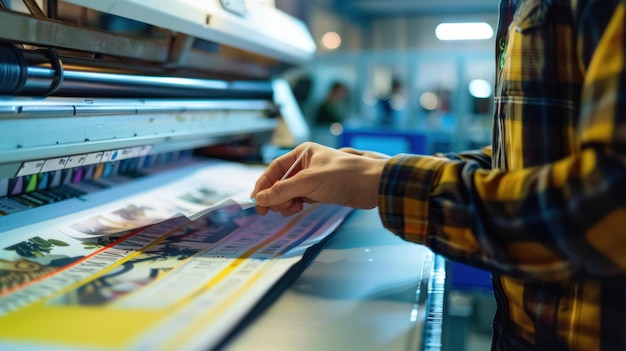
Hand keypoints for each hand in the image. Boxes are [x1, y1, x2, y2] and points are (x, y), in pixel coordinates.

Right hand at [251, 142, 387, 215]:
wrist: (371, 186)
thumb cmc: (342, 176)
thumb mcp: (308, 182)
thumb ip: (282, 191)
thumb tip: (260, 199)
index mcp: (302, 154)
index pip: (274, 169)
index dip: (263, 184)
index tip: (256, 200)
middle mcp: (305, 164)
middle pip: (279, 181)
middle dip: (274, 196)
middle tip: (270, 211)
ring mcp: (312, 178)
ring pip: (288, 192)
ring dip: (284, 202)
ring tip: (290, 209)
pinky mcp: (319, 191)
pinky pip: (299, 198)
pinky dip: (295, 204)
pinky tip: (297, 208)